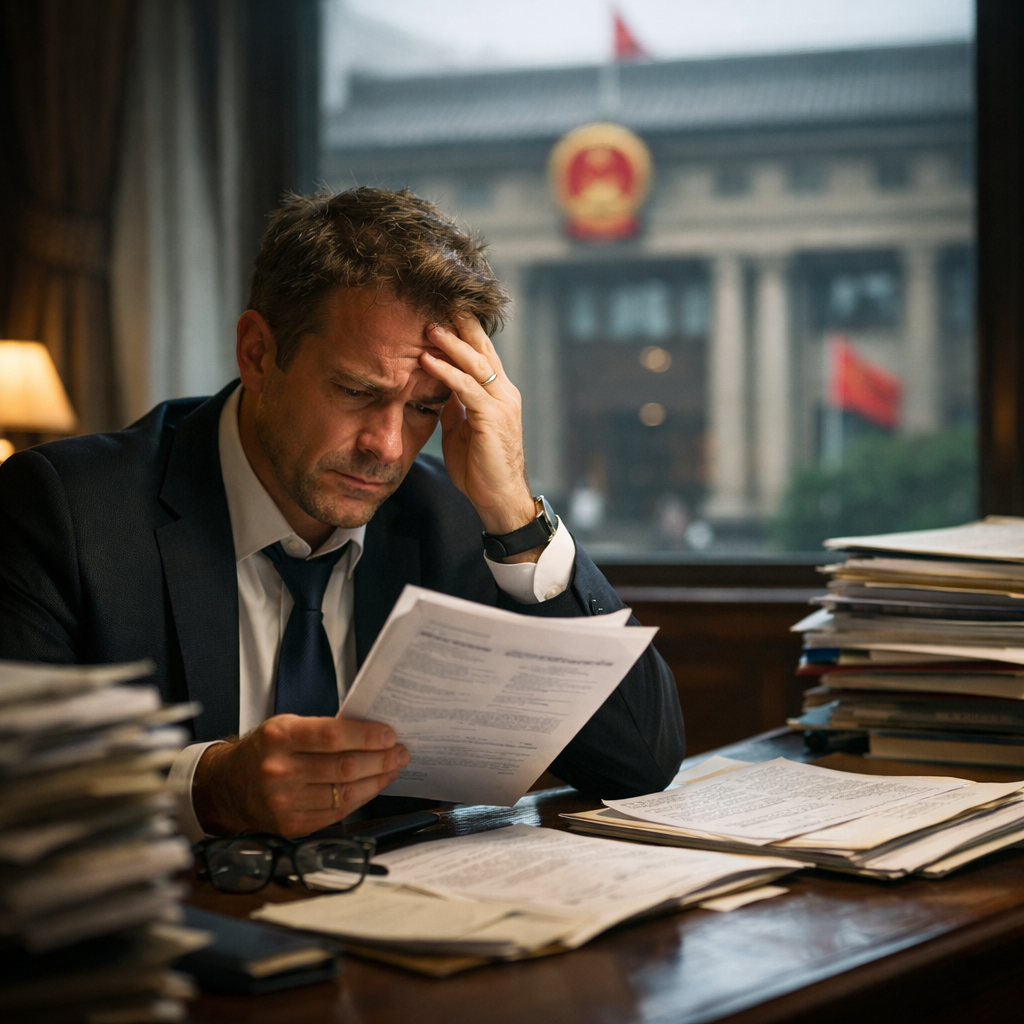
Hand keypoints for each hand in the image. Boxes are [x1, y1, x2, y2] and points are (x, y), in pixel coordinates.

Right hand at [191, 715, 408, 836]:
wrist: (228, 786)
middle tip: (401, 751)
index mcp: (278, 737)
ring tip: (393, 767)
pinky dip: (361, 798)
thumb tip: (370, 732)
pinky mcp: (292, 825)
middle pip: (343, 767)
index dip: (365, 736)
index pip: (331, 735)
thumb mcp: (285, 726)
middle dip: (380, 759)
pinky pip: (338, 812)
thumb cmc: (264, 750)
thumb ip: (322, 729)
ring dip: (377, 780)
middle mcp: (279, 771)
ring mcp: (285, 802)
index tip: (389, 734)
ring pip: (345, 793)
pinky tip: (374, 786)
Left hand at [420, 313, 538, 549]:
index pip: (482, 353)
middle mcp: (505, 393)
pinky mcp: (493, 419)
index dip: (464, 331)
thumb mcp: (462, 429)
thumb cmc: (480, 469)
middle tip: (437, 302)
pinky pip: (468, 389)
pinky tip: (428, 362)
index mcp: (498, 393)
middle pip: (483, 349)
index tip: (442, 310)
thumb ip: (454, 405)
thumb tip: (437, 387)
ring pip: (476, 364)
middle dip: (460, 325)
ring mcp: (502, 404)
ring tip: (428, 327)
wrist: (499, 499)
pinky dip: (447, 373)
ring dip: (451, 344)